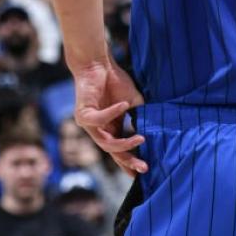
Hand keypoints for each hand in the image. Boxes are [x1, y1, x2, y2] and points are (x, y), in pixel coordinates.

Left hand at [71, 59, 146, 175]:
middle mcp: (99, 130)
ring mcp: (89, 125)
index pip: (120, 150)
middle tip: (143, 167)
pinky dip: (112, 113)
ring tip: (140, 138)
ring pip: (105, 143)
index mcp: (111, 128)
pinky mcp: (83, 116)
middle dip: (128, 160)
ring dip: (123, 143)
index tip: (144, 171)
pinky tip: (123, 105)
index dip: (131, 161)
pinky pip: (99, 120)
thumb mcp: (134, 103)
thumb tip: (152, 133)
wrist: (97, 64)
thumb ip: (140, 117)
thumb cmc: (115, 81)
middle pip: (113, 152)